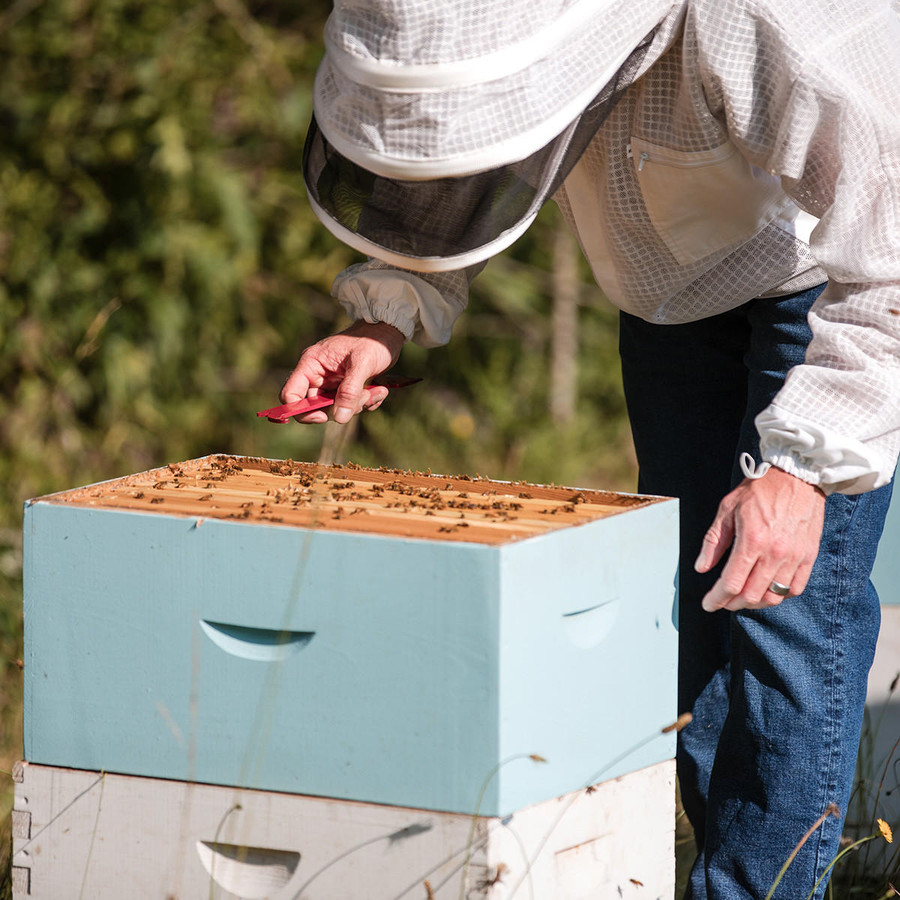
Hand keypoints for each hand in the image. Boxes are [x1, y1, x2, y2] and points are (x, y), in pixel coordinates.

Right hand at [281, 320, 405, 423]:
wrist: (387, 333)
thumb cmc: (372, 341)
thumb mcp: (362, 364)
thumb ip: (350, 391)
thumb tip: (339, 418)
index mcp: (311, 364)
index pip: (291, 394)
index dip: (301, 411)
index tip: (323, 417)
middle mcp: (317, 375)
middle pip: (316, 407)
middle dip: (341, 408)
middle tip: (365, 396)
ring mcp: (331, 383)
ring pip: (336, 409)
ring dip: (359, 405)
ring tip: (378, 390)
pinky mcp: (345, 388)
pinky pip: (350, 406)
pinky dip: (365, 403)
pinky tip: (379, 391)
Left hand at [694, 467, 825, 611]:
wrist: (797, 477)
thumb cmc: (760, 490)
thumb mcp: (727, 509)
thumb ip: (713, 541)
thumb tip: (702, 567)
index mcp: (752, 541)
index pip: (731, 583)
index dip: (717, 599)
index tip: (709, 604)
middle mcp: (775, 553)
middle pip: (752, 595)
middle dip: (732, 604)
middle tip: (723, 601)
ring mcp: (795, 557)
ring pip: (773, 597)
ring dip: (755, 603)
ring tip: (743, 598)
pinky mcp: (809, 556)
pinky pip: (795, 588)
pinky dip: (779, 596)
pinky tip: (767, 590)